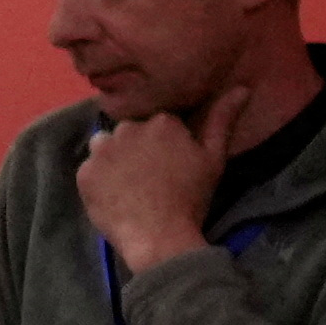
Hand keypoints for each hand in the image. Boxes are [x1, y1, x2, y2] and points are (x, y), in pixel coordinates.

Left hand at [75, 82, 251, 272]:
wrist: (159, 236)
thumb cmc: (191, 198)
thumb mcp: (214, 158)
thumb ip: (222, 120)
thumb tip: (241, 88)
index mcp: (161, 121)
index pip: (159, 124)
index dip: (165, 144)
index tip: (170, 164)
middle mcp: (128, 127)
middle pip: (130, 132)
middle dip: (138, 147)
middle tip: (150, 176)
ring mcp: (102, 150)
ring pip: (106, 146)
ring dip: (114, 159)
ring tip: (129, 184)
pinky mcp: (84, 172)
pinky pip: (90, 169)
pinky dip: (99, 180)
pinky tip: (114, 196)